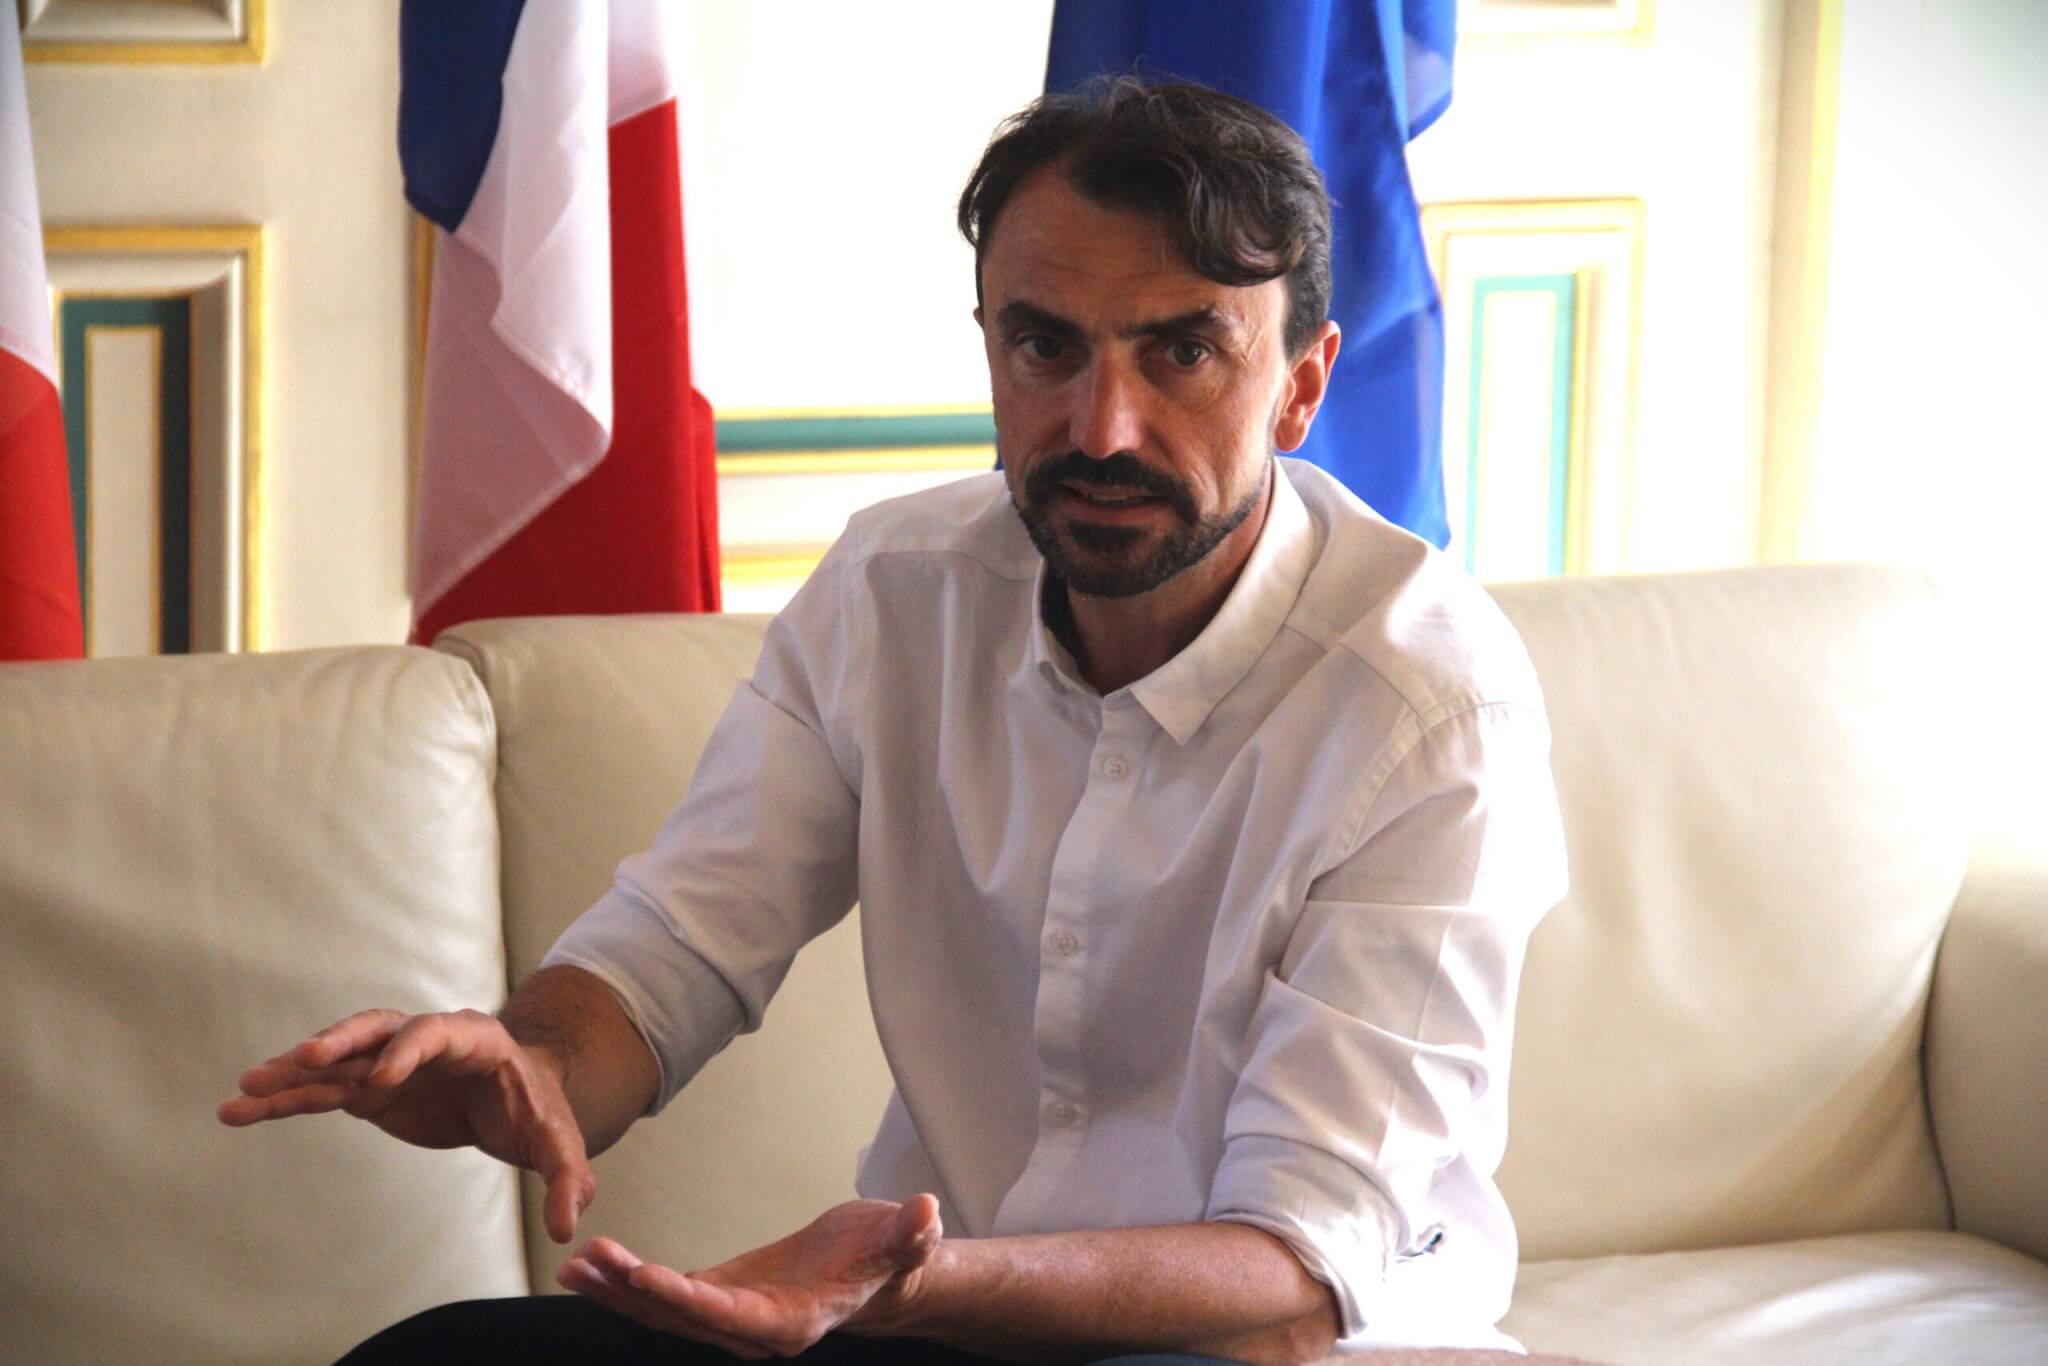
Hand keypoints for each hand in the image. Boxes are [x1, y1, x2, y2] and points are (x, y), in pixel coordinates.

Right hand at [217, 1007, 596, 1241]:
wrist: (517, 1098)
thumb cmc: (539, 1113)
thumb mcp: (559, 1144)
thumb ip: (567, 1179)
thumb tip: (567, 1226)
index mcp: (476, 1040)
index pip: (439, 1033)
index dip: (411, 1050)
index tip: (382, 1079)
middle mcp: (425, 1041)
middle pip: (380, 1027)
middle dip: (344, 1040)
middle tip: (306, 1058)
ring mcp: (391, 1060)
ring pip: (339, 1058)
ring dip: (294, 1070)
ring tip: (246, 1087)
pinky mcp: (369, 1089)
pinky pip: (321, 1090)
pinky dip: (284, 1099)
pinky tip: (241, 1110)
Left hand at [557, 1194, 941, 1357]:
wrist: (878, 1268)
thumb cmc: (891, 1253)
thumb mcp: (906, 1240)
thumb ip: (912, 1235)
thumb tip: (927, 1213)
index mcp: (792, 1322)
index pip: (731, 1317)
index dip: (688, 1300)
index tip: (647, 1277)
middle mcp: (754, 1330)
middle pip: (684, 1320)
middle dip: (634, 1295)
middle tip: (590, 1264)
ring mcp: (732, 1317)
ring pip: (665, 1312)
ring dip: (619, 1292)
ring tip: (574, 1267)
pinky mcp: (720, 1297)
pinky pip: (667, 1295)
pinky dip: (629, 1282)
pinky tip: (593, 1266)